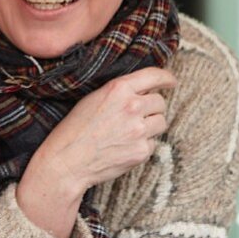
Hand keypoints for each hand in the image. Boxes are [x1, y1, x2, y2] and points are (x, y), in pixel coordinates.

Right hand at [16, 67, 175, 237]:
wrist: (67, 161)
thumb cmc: (75, 129)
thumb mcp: (93, 99)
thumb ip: (120, 92)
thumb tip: (145, 91)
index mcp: (118, 88)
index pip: (153, 76)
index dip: (166, 78)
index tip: (171, 81)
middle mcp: (132, 106)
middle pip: (160, 102)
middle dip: (152, 107)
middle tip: (137, 115)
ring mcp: (139, 130)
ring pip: (161, 122)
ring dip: (151, 125)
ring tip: (130, 132)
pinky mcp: (142, 151)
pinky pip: (153, 143)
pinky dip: (143, 144)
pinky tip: (125, 147)